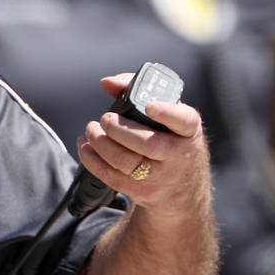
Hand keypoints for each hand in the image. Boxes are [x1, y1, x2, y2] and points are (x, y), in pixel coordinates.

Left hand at [76, 72, 210, 217]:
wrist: (182, 187)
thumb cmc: (168, 138)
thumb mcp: (165, 114)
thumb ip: (136, 90)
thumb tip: (107, 83)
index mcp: (188, 131)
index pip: (184, 120)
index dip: (167, 113)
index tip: (149, 106)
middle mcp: (179, 155)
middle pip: (146, 144)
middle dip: (117, 129)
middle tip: (104, 119)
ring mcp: (161, 177)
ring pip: (126, 162)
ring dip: (100, 144)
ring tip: (91, 130)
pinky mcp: (142, 191)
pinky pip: (112, 177)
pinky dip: (92, 160)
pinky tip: (85, 147)